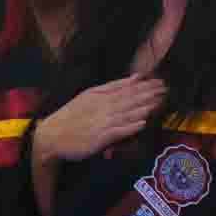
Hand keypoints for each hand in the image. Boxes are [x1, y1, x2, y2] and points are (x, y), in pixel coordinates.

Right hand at [33, 76, 166, 162]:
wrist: (50, 136)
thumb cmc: (71, 117)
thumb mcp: (88, 96)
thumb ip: (111, 87)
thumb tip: (134, 78)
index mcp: (99, 96)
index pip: (126, 89)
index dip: (144, 86)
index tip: (159, 81)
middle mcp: (101, 107)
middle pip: (129, 99)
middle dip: (149, 94)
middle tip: (165, 89)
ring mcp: (100, 123)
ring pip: (126, 114)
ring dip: (144, 108)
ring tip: (159, 102)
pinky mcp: (98, 138)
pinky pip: (117, 132)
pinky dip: (129, 127)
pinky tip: (142, 124)